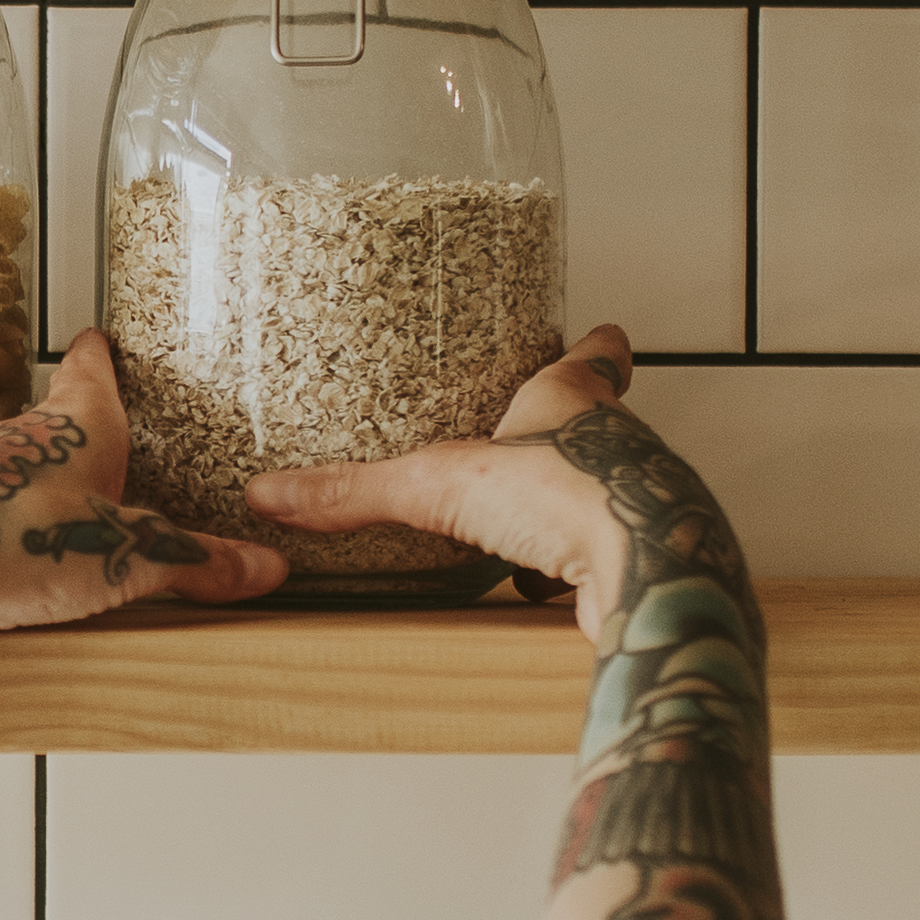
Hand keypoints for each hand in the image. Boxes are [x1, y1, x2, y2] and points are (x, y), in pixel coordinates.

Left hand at [0, 327, 286, 710]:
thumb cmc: (15, 542)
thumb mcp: (130, 556)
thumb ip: (195, 561)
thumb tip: (259, 567)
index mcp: (73, 426)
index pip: (90, 370)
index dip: (102, 354)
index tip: (104, 340)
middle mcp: (21, 445)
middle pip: (56, 424)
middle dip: (84, 435)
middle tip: (115, 444)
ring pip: (24, 476)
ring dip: (50, 493)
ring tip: (85, 519)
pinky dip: (22, 542)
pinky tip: (36, 576)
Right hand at [247, 319, 647, 637]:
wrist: (644, 573)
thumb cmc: (569, 495)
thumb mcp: (441, 484)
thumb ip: (359, 491)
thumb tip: (275, 493)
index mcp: (574, 403)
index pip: (594, 357)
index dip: (595, 344)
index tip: (600, 333)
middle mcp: (618, 448)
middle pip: (603, 425)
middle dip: (569, 432)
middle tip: (532, 434)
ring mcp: (635, 508)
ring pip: (600, 496)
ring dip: (566, 508)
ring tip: (522, 520)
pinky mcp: (638, 566)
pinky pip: (596, 564)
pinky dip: (566, 575)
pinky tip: (535, 587)